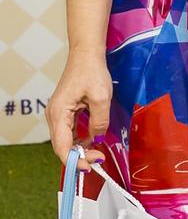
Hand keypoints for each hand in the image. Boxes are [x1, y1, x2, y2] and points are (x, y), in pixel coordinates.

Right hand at [46, 48, 111, 170]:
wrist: (86, 54)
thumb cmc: (92, 70)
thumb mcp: (101, 97)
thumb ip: (100, 121)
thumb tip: (98, 137)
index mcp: (59, 113)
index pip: (62, 147)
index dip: (76, 160)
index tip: (92, 165)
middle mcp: (54, 116)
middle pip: (62, 146)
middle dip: (79, 156)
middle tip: (98, 159)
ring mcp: (57, 114)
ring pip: (65, 140)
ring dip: (79, 148)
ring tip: (96, 153)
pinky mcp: (64, 111)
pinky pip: (68, 131)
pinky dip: (78, 139)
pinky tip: (91, 139)